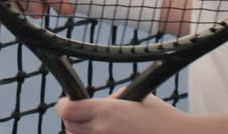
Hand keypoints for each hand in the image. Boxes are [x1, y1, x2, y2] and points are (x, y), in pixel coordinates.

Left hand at [57, 93, 182, 133]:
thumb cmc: (163, 118)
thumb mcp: (137, 98)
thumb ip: (113, 100)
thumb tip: (99, 103)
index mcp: (108, 112)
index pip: (67, 110)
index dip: (64, 105)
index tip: (67, 103)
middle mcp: (103, 131)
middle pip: (70, 128)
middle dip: (74, 121)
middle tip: (83, 116)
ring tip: (100, 128)